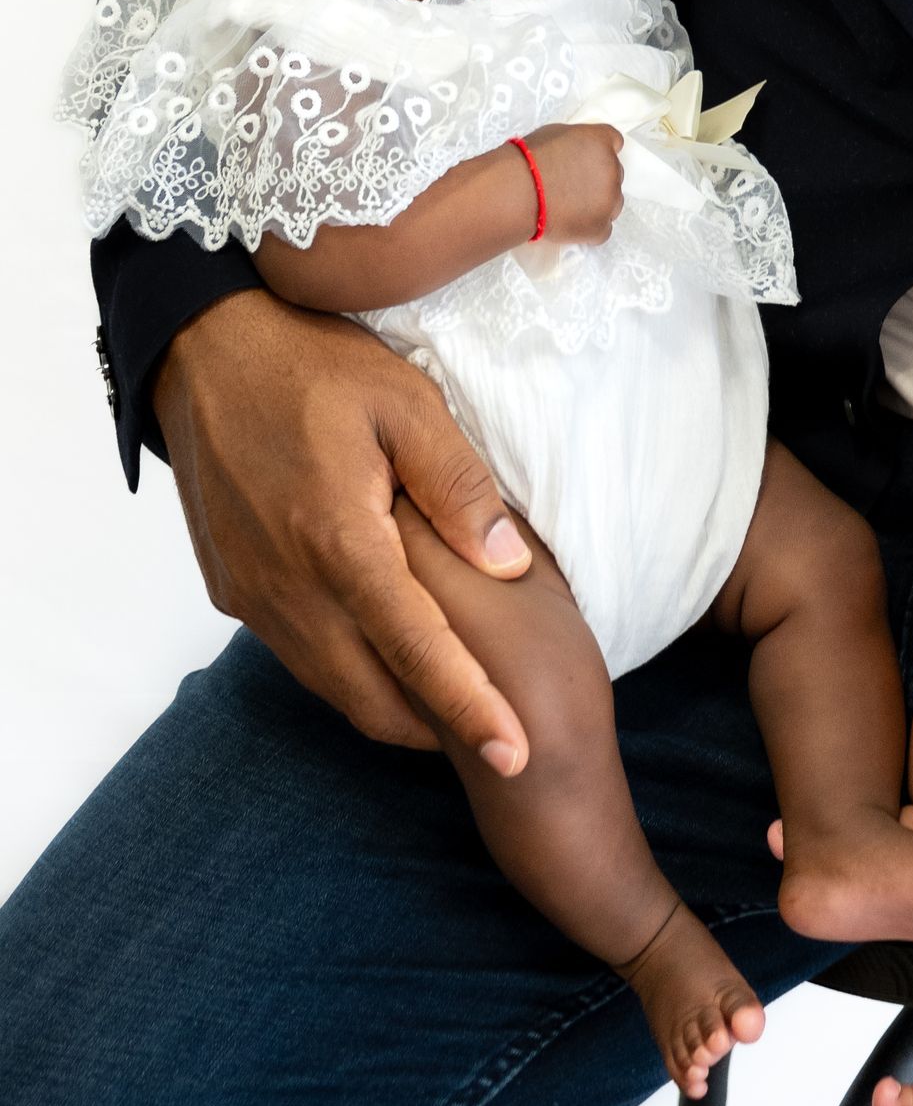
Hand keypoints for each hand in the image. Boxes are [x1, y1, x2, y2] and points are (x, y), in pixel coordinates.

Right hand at [152, 287, 532, 764]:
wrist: (202, 349)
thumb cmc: (312, 364)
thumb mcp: (406, 403)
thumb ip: (458, 487)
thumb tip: (507, 565)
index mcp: (339, 541)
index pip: (419, 650)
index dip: (471, 709)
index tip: (517, 756)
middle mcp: (287, 586)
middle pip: (372, 695)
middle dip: (437, 728)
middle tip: (499, 730)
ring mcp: (252, 595)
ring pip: (331, 685)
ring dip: (391, 704)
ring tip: (453, 702)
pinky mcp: (231, 589)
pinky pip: (298, 654)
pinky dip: (347, 670)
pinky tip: (386, 649)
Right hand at [524, 120, 624, 243]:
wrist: (517, 192)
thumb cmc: (528, 159)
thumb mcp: (556, 134)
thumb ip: (577, 143)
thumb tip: (578, 154)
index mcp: (601, 141)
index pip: (615, 142)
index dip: (600, 153)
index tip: (587, 161)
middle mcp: (612, 169)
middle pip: (614, 175)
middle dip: (598, 181)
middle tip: (573, 188)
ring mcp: (609, 200)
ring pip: (613, 204)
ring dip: (597, 206)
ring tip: (569, 209)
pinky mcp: (600, 227)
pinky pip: (602, 230)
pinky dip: (589, 229)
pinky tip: (569, 224)